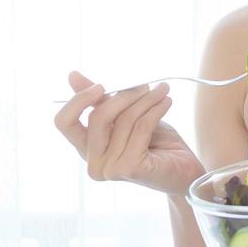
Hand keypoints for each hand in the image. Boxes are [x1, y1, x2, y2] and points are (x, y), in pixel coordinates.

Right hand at [54, 70, 206, 196]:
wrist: (184, 171)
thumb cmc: (154, 144)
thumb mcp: (124, 116)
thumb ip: (100, 101)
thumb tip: (73, 76)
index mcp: (86, 149)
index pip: (63, 123)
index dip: (78, 101)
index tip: (99, 86)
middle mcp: (93, 163)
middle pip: (98, 117)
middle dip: (124, 96)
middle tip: (145, 85)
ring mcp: (110, 169)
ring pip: (124, 120)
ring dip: (147, 100)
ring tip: (162, 91)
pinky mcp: (130, 168)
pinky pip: (141, 127)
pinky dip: (156, 110)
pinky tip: (166, 102)